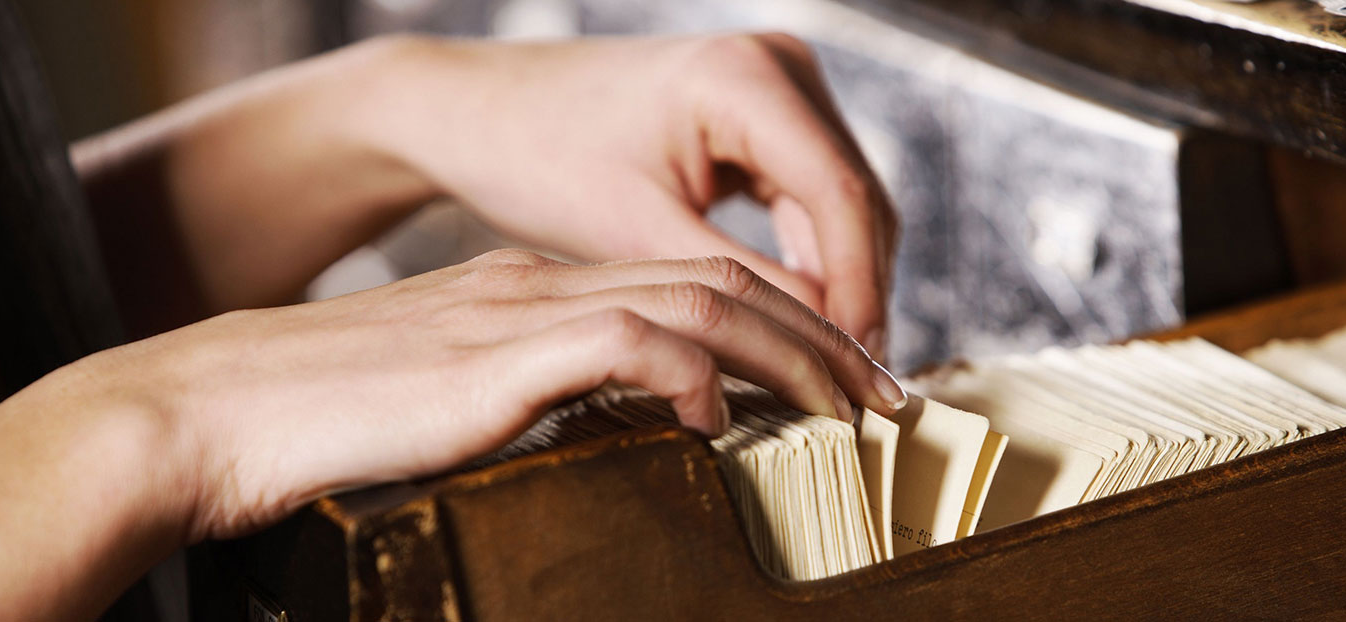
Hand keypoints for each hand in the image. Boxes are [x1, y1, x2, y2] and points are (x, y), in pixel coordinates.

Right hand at [88, 251, 906, 539]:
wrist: (215, 409)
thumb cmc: (324, 420)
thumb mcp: (453, 400)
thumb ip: (534, 400)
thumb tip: (616, 432)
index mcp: (535, 290)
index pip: (689, 286)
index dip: (779, 328)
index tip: (836, 381)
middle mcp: (542, 284)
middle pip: (719, 285)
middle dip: (818, 337)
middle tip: (884, 396)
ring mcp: (521, 311)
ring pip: (698, 305)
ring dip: (787, 355)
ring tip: (846, 409)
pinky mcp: (496, 354)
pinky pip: (626, 344)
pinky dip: (691, 375)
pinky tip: (722, 418)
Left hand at [374, 34, 898, 353]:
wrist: (484, 112)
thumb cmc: (538, 157)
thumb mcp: (637, 235)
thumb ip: (735, 287)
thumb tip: (823, 348)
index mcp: (744, 80)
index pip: (839, 197)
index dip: (859, 292)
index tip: (860, 372)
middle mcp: (776, 66)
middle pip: (854, 199)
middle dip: (858, 296)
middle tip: (861, 390)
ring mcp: (776, 85)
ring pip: (840, 203)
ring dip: (840, 283)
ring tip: (836, 371)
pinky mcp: (764, 113)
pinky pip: (809, 196)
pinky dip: (810, 258)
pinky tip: (804, 323)